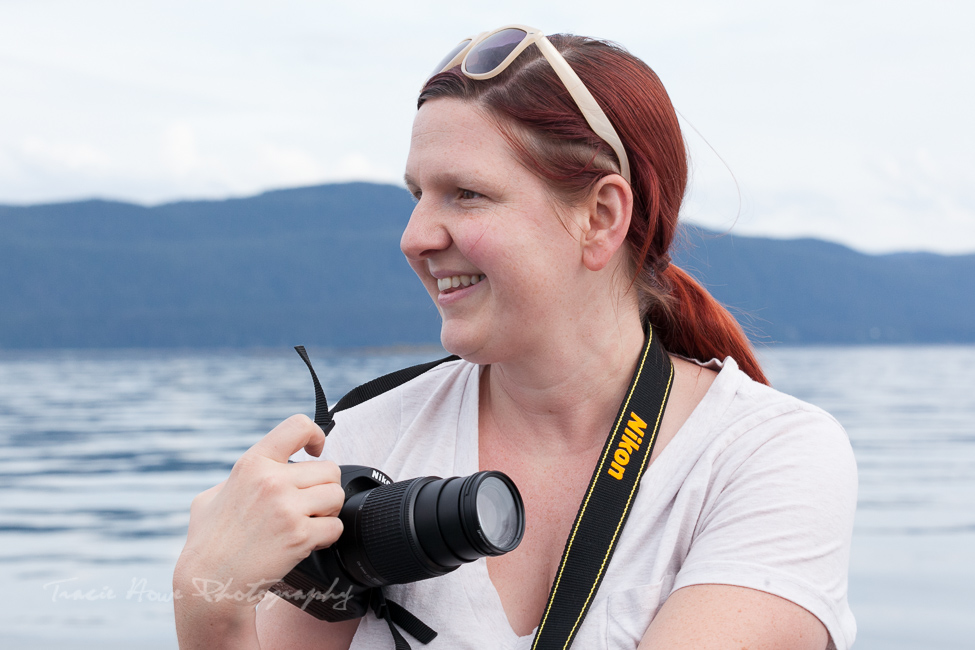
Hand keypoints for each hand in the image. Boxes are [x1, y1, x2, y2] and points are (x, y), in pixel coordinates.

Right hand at [175, 414, 345, 609]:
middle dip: (323, 488)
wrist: (210, 582)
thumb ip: (242, 478)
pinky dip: (327, 537)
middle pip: (329, 469)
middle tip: (306, 505)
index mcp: (252, 464)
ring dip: (328, 511)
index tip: (316, 449)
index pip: (298, 426)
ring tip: (308, 522)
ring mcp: (287, 508)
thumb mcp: (212, 496)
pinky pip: (336, 527)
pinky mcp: (300, 535)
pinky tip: (308, 542)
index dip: (315, 435)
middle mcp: (271, 481)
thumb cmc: (208, 542)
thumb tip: (266, 468)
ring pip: (337, 495)